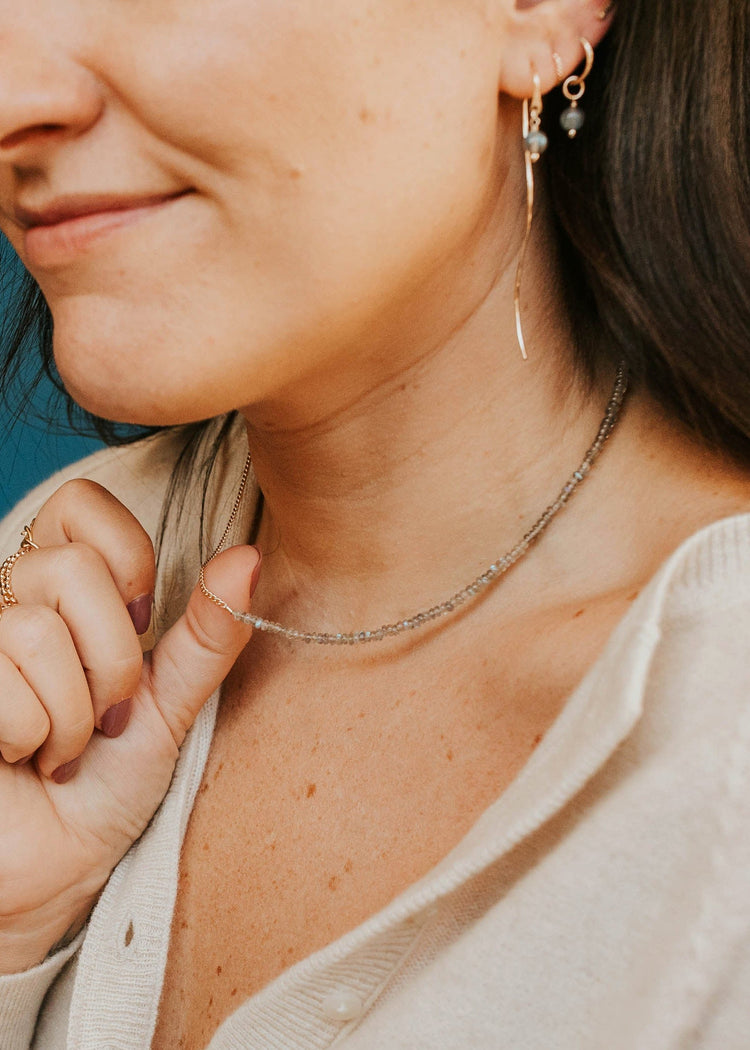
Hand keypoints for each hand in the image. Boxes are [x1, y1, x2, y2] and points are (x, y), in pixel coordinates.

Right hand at [0, 479, 259, 973]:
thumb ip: (206, 633)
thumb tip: (249, 557)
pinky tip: (25, 760)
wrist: (56, 868)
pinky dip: (35, 739)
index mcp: (63, 589)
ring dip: (72, 713)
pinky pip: (5, 686)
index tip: (138, 627)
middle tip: (105, 713)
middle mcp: (7, 601)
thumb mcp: (172, 702)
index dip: (126, 559)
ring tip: (65, 746)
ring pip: (37, 632)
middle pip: (68, 569)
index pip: (83, 503)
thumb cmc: (109, 783)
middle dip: (111, 662)